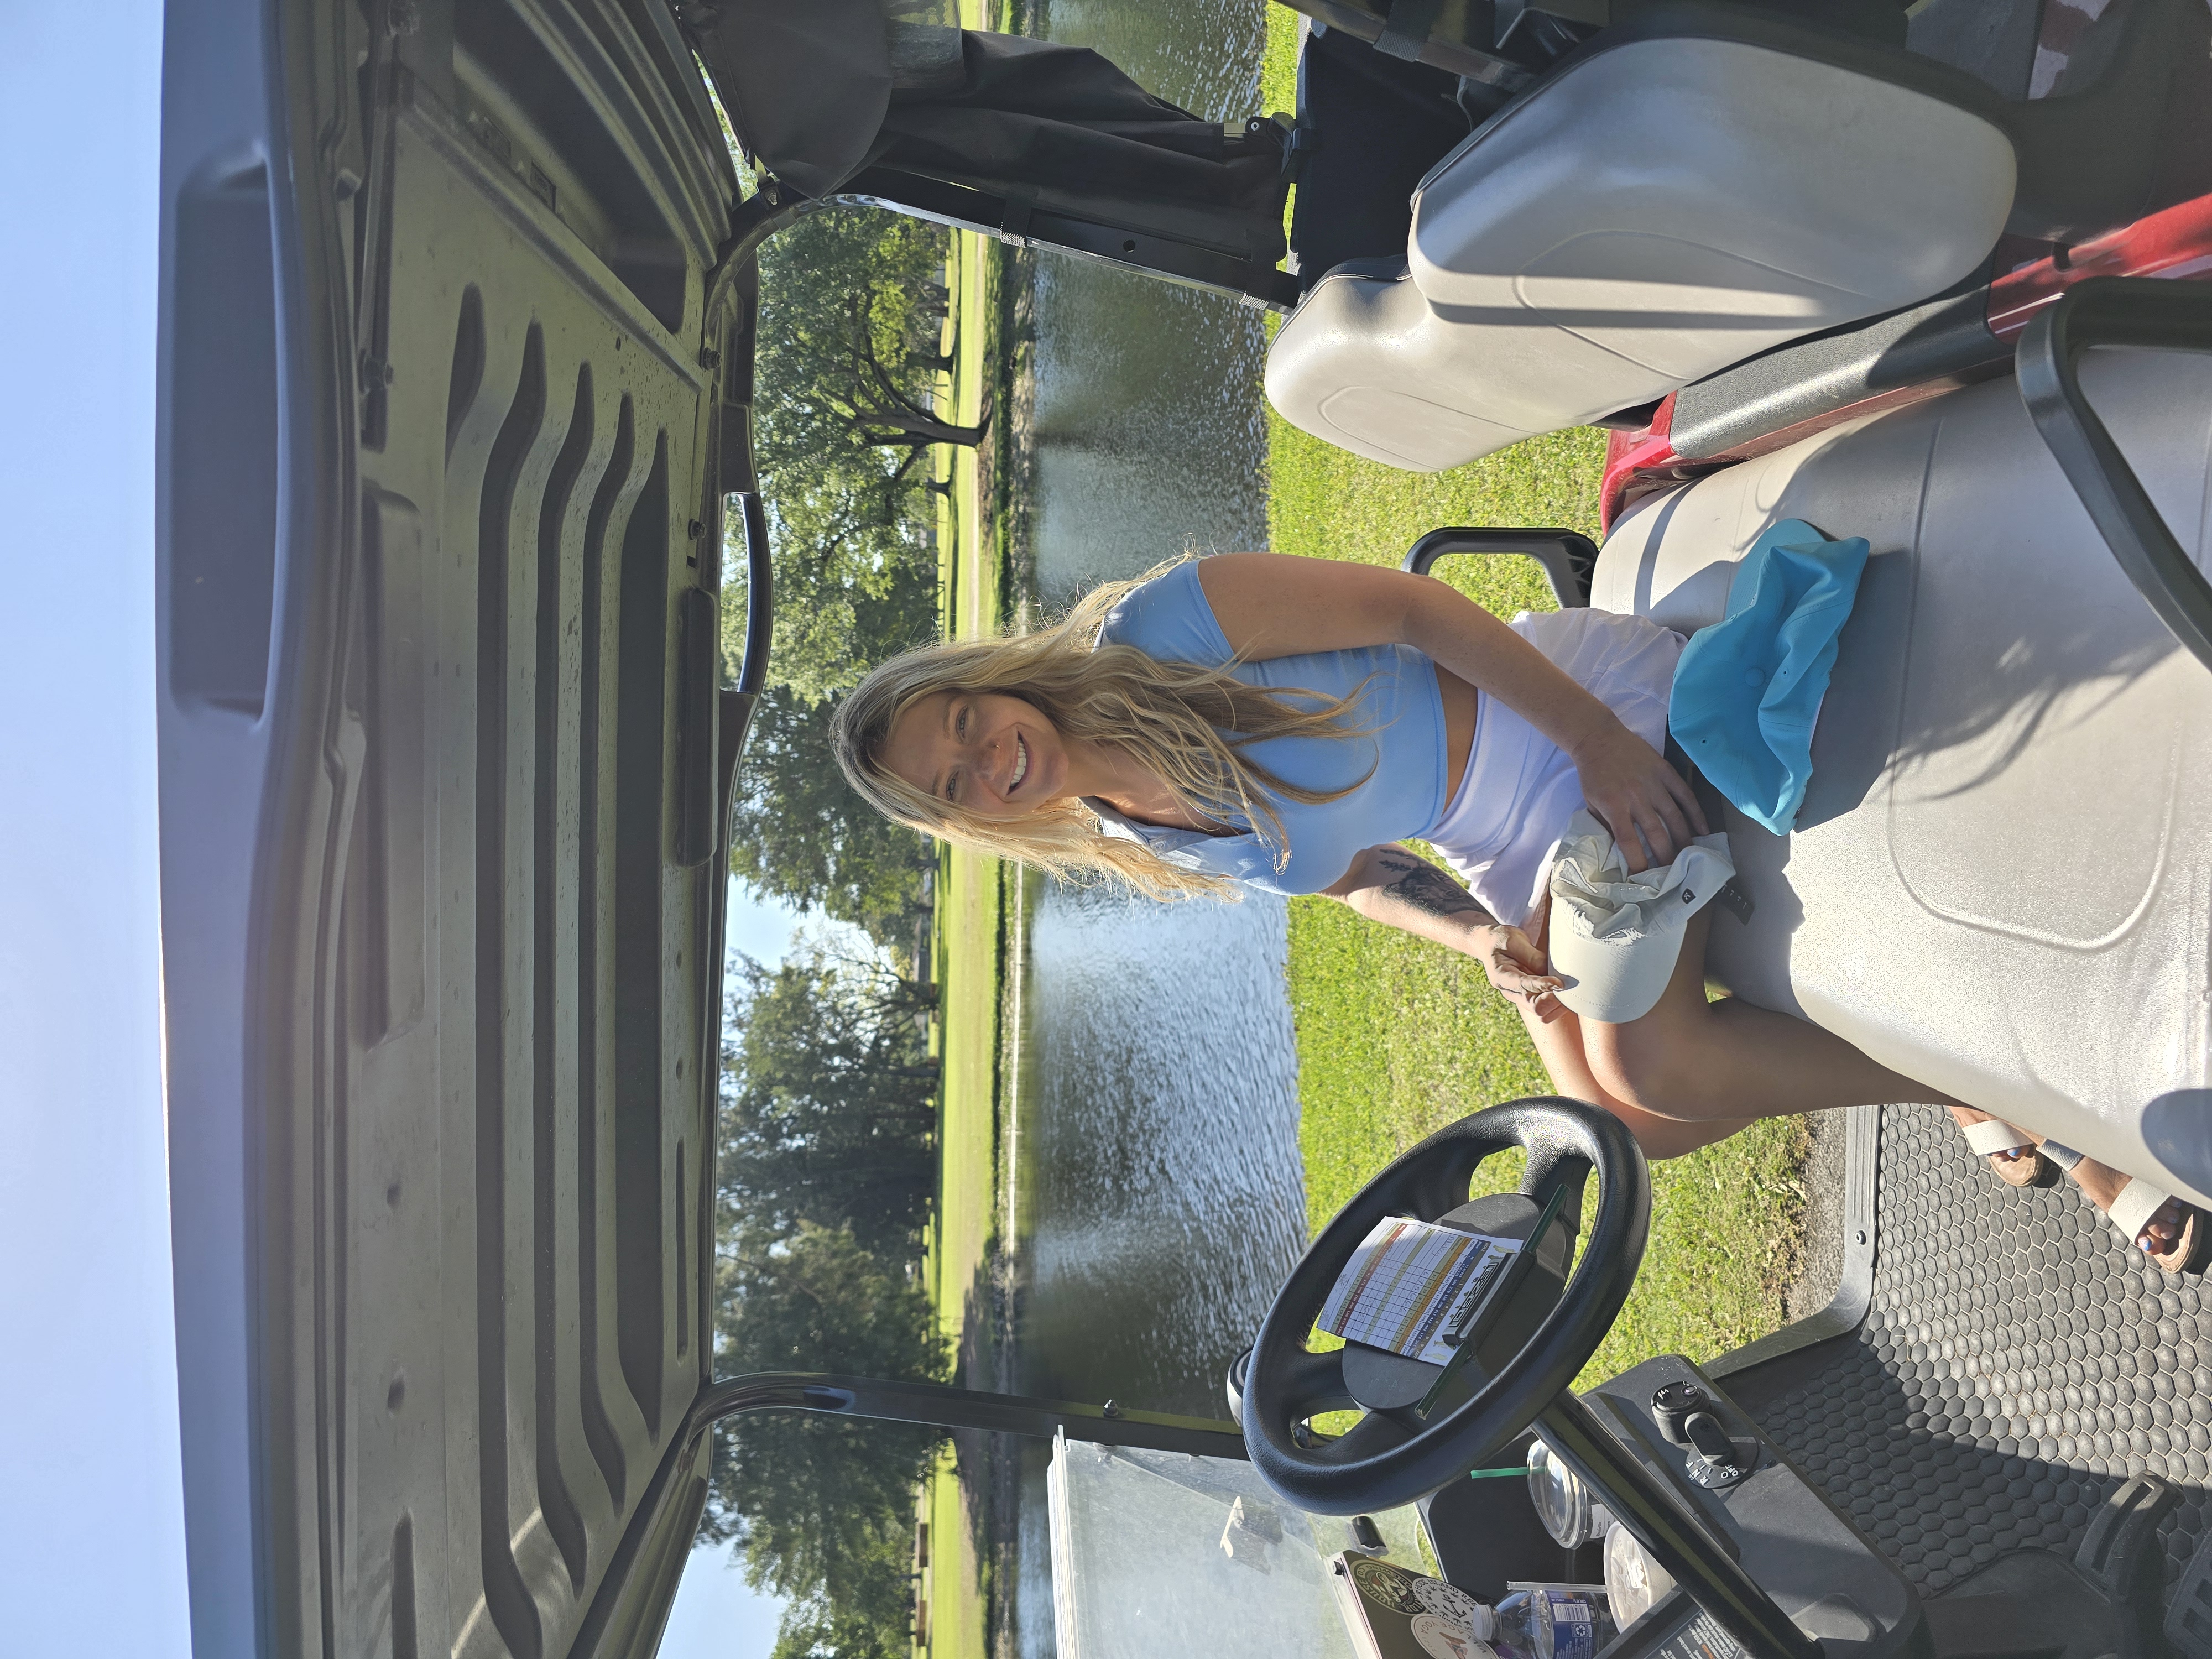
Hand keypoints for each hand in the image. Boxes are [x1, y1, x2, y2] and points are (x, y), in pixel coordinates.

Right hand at [1474, 915, 1564, 1023]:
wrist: (1490, 945)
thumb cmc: (1501, 940)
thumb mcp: (1515, 940)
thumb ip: (1533, 957)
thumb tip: (1553, 973)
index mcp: (1501, 976)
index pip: (1524, 986)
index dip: (1544, 985)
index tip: (1560, 983)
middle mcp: (1511, 992)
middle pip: (1535, 1008)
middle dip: (1554, 999)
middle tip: (1568, 986)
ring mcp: (1520, 997)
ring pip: (1543, 1014)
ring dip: (1558, 1005)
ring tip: (1567, 988)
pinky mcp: (1529, 997)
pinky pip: (1546, 1010)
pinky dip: (1558, 1004)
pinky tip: (1564, 990)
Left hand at [1568, 718, 1708, 872]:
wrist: (1599, 739)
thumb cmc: (1594, 774)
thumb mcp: (1591, 803)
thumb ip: (1606, 826)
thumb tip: (1619, 852)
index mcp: (1615, 807)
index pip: (1629, 842)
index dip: (1638, 863)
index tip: (1644, 879)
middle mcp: (1636, 797)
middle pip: (1657, 833)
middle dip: (1667, 857)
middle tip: (1674, 875)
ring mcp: (1654, 784)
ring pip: (1675, 817)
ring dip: (1684, 839)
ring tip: (1691, 858)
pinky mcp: (1666, 771)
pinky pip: (1686, 795)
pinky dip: (1696, 813)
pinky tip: (1704, 829)